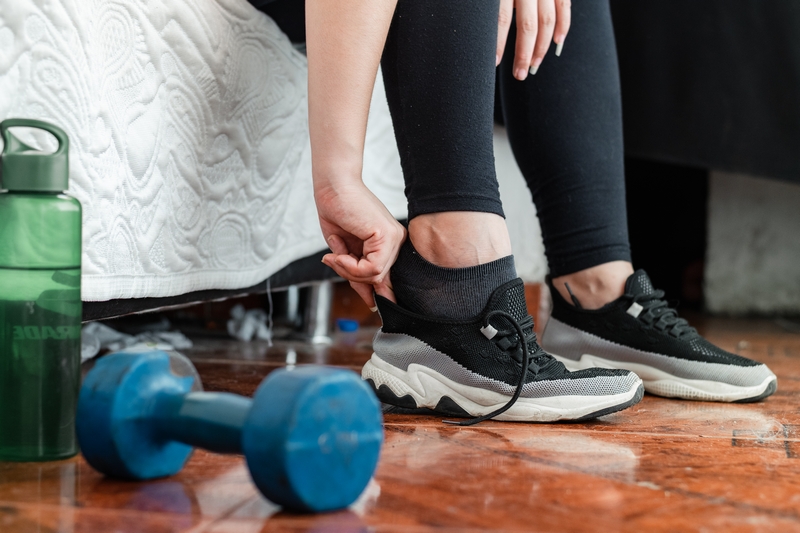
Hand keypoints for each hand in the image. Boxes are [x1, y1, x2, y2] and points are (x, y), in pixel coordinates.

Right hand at [315, 181, 406, 308]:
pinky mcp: (387, 236)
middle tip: (334, 260)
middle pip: (377, 280)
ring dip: (347, 269)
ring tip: (335, 253)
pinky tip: (339, 251)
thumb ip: (359, 273)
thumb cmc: (337, 214)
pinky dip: (349, 265)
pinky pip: (370, 268)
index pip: (386, 278)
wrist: (332, 188)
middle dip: (351, 276)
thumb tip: (371, 301)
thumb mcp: (347, 252)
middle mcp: (397, 242)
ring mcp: (394, 238)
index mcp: (390, 245)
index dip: (374, 292)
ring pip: (373, 276)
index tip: (370, 303)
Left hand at [496, 0, 570, 79]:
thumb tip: (492, 35)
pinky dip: (563, 25)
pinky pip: (564, 6)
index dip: (500, 42)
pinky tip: (557, 42)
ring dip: (542, 46)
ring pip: (547, 21)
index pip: (503, 18)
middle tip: (520, 74)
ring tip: (534, 64)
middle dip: (524, 54)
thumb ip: (499, 8)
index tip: (496, 62)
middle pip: (528, 25)